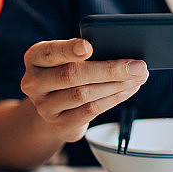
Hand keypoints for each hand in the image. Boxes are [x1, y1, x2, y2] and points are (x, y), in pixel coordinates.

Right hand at [20, 39, 148, 143]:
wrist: (54, 110)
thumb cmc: (67, 75)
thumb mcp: (68, 59)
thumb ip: (85, 54)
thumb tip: (124, 56)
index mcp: (35, 58)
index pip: (49, 51)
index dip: (68, 49)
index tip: (90, 47)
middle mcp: (34, 82)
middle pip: (72, 75)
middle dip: (109, 69)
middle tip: (137, 66)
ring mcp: (45, 106)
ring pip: (84, 94)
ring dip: (117, 85)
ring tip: (139, 77)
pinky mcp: (60, 124)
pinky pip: (90, 110)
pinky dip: (114, 98)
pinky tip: (129, 90)